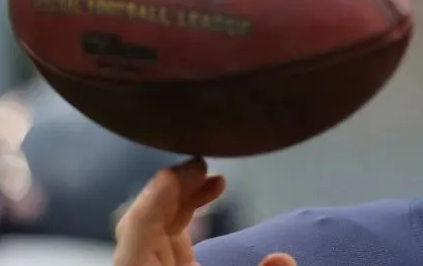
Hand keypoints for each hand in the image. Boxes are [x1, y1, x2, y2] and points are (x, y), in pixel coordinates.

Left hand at [113, 157, 295, 265]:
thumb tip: (284, 258)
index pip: (138, 228)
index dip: (157, 194)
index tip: (187, 168)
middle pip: (144, 220)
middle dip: (175, 188)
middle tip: (205, 164)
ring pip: (156, 224)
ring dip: (185, 196)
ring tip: (217, 179)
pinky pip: (166, 234)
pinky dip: (186, 211)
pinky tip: (212, 193)